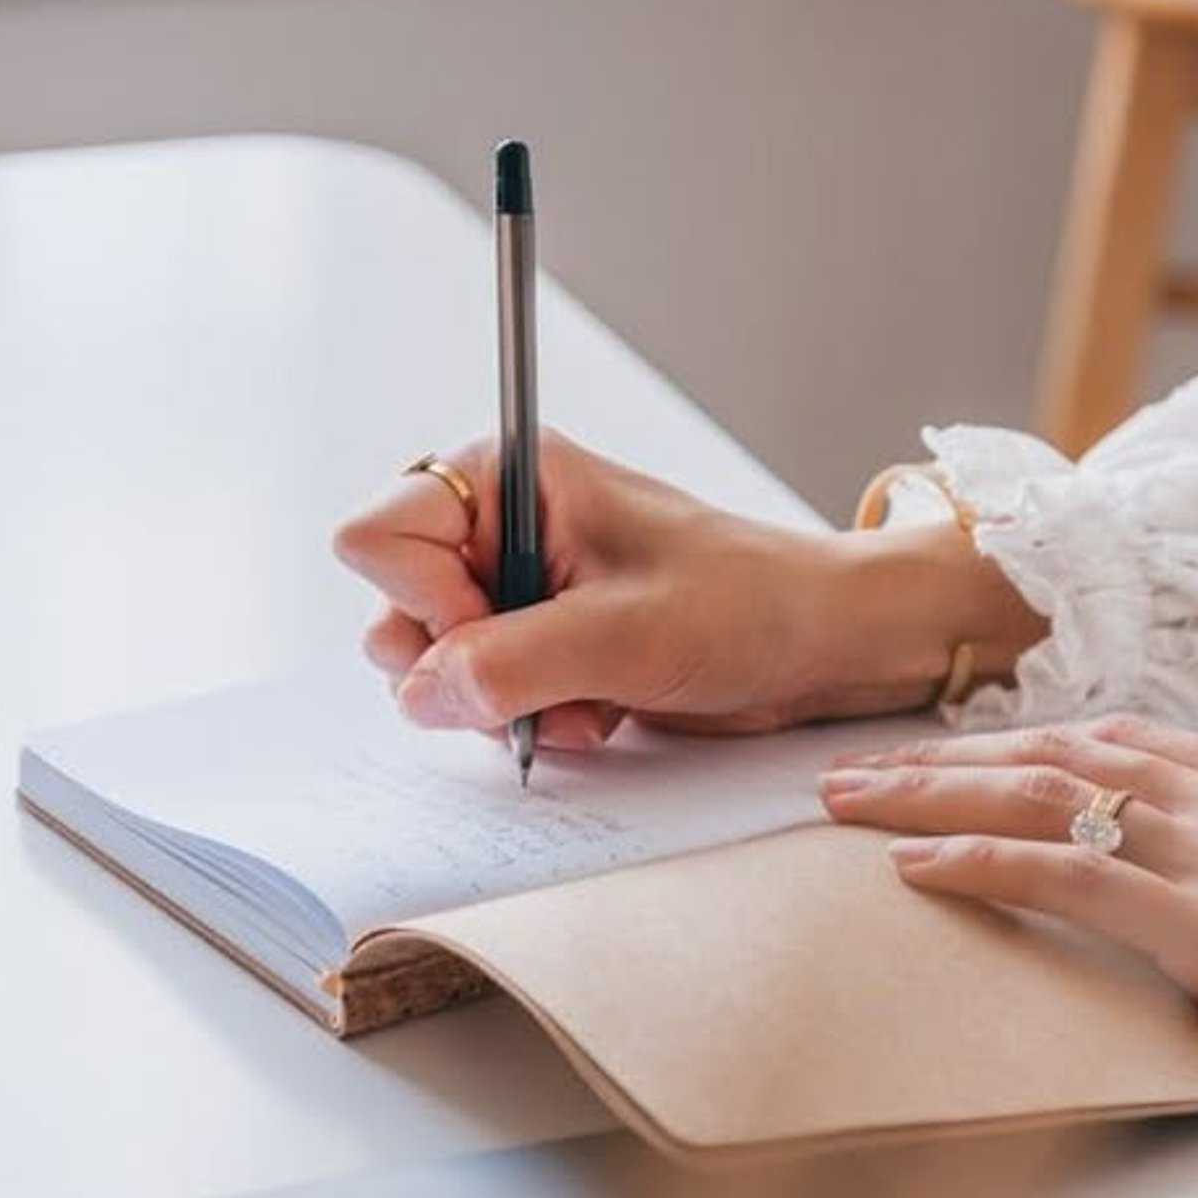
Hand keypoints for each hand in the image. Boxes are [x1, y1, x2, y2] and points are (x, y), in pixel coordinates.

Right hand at [333, 431, 1045, 748]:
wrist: (819, 643)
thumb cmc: (747, 602)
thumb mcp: (628, 634)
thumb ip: (511, 662)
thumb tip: (421, 691)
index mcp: (511, 476)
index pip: (378, 536)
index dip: (423, 601)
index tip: (497, 632)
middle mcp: (501, 524)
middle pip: (392, 607)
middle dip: (461, 666)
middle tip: (546, 676)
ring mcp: (516, 585)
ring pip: (431, 665)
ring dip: (501, 704)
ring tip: (586, 696)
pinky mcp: (538, 640)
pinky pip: (481, 697)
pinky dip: (530, 720)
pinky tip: (597, 711)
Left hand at [820, 716, 1197, 1191]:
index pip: (1105, 739)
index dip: (1011, 742)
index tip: (945, 749)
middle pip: (1050, 755)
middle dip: (941, 757)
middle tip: (850, 766)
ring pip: (1041, 799)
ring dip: (932, 795)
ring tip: (849, 802)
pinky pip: (1072, 880)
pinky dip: (984, 865)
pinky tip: (921, 865)